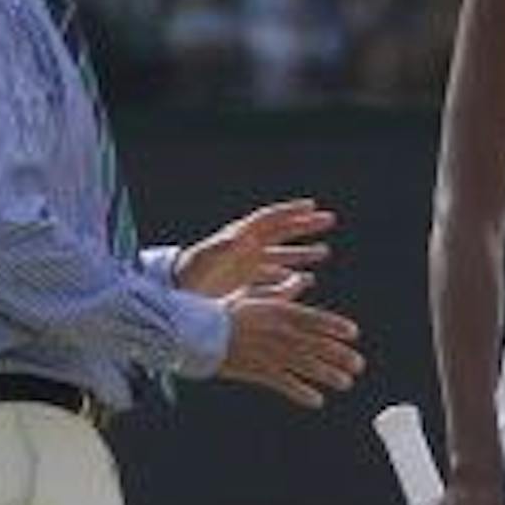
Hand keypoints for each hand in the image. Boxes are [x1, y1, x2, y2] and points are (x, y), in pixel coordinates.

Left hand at [177, 198, 335, 298]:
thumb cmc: (188, 276)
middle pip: (280, 232)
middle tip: (330, 220)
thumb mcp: (204, 260)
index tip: (313, 206)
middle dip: (304, 226)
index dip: (291, 211)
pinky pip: (272, 277)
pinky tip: (305, 280)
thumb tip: (239, 235)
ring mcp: (245, 266)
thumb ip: (222, 247)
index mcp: (238, 237)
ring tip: (324, 252)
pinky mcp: (243, 283)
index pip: (269, 218)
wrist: (174, 298)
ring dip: (301, 254)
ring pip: (280, 256)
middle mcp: (244, 249)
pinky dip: (289, 278)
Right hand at [216, 275, 363, 407]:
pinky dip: (301, 393)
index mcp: (278, 311)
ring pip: (306, 366)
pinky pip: (284, 384)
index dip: (336, 326)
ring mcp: (269, 353)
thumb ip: (282, 290)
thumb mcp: (254, 294)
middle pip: (317, 345)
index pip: (315, 318)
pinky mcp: (257, 371)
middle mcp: (279, 332)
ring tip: (346, 382)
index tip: (354, 333)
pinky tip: (317, 401)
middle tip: (359, 365)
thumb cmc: (223, 311)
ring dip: (328, 375)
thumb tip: (303, 278)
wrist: (194, 331)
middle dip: (340, 355)